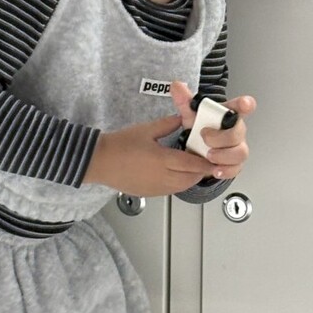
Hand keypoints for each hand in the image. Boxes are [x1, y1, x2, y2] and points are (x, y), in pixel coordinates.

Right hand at [82, 111, 221, 196]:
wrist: (98, 162)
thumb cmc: (119, 145)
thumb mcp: (146, 129)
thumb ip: (168, 124)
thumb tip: (182, 119)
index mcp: (163, 159)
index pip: (193, 164)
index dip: (206, 163)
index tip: (214, 159)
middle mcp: (162, 177)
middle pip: (191, 178)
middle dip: (200, 171)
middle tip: (203, 160)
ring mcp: (156, 188)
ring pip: (182, 187)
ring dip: (190, 178)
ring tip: (190, 167)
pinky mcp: (149, 193)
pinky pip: (170, 190)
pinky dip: (178, 183)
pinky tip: (174, 173)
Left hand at [169, 80, 254, 182]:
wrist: (196, 149)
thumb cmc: (199, 128)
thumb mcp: (190, 114)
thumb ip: (185, 100)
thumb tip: (176, 85)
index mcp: (228, 115)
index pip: (241, 107)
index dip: (245, 105)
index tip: (245, 104)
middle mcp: (236, 131)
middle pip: (239, 132)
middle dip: (222, 136)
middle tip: (205, 136)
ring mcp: (236, 148)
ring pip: (240, 152)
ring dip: (224, 155)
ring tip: (208, 155)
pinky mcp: (234, 164)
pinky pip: (235, 168)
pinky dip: (225, 170)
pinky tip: (215, 169)